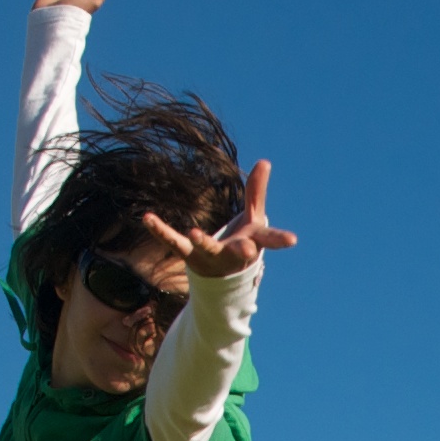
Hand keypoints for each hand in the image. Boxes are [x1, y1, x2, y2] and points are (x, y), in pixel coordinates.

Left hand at [133, 159, 298, 278]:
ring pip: (206, 249)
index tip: (292, 241)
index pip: (268, 240)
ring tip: (194, 232)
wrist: (220, 279)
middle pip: (238, 251)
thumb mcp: (252, 220)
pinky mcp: (189, 256)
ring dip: (203, 242)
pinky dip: (160, 230)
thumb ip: (256, 192)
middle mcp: (232, 254)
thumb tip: (264, 161)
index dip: (280, 240)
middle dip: (243, 250)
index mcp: (251, 243)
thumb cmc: (241, 243)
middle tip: (247, 250)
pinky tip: (146, 217)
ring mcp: (209, 257)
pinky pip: (173, 243)